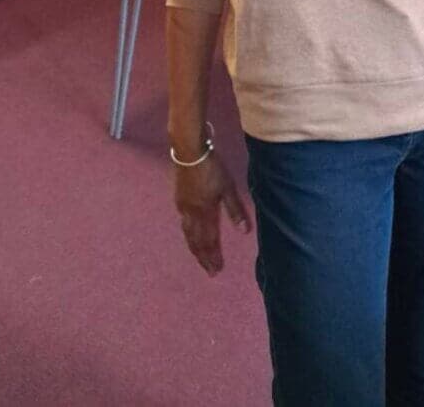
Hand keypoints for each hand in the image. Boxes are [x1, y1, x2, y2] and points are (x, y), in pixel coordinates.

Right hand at [174, 151, 250, 276]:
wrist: (189, 151)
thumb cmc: (212, 167)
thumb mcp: (227, 187)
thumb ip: (235, 210)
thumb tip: (244, 232)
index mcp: (205, 212)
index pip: (209, 240)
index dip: (213, 256)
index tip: (217, 270)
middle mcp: (191, 213)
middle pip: (197, 241)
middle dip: (203, 257)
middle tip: (209, 271)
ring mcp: (183, 206)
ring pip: (188, 233)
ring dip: (194, 247)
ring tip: (199, 257)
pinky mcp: (179, 198)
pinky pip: (183, 223)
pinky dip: (188, 234)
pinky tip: (189, 232)